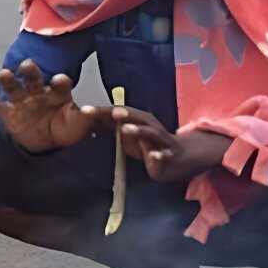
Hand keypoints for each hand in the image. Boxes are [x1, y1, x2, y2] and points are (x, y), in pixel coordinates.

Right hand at [0, 60, 95, 152]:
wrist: (45, 143)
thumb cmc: (64, 129)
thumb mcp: (78, 126)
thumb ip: (86, 117)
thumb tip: (91, 110)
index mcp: (57, 93)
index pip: (59, 83)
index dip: (59, 80)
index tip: (59, 80)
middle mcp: (38, 92)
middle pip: (33, 77)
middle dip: (30, 71)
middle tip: (28, 64)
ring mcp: (21, 101)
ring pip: (13, 86)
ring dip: (8, 79)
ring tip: (4, 74)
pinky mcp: (7, 111)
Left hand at [86, 105, 232, 181]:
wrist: (183, 156)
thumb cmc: (150, 144)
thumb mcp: (130, 134)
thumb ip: (112, 126)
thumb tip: (89, 118)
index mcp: (139, 122)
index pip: (119, 114)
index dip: (103, 112)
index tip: (84, 110)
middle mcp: (151, 128)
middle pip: (137, 119)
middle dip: (124, 115)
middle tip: (110, 111)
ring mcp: (161, 142)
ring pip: (151, 135)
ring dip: (139, 131)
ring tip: (125, 129)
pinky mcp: (168, 157)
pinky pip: (163, 157)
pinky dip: (159, 156)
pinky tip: (154, 156)